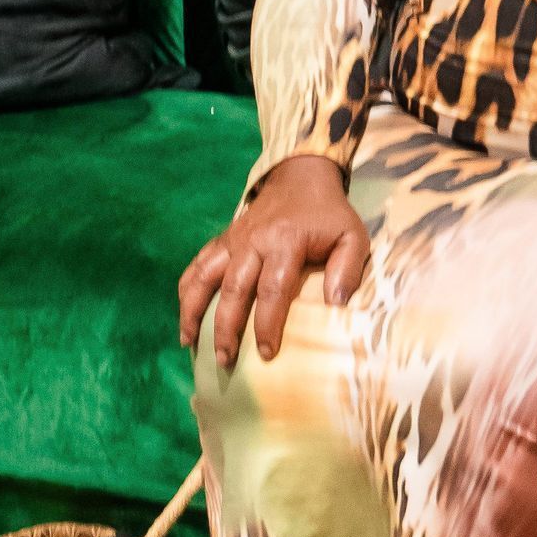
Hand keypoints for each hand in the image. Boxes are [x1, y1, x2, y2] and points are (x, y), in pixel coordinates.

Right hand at [178, 156, 370, 369]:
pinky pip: (197, 265)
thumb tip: (335, 305)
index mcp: (285, 242)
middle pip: (233, 289)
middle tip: (225, 360)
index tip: (267, 354)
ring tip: (188, 342)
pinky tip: (184, 317)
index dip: (267, 324)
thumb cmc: (329, 214)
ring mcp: (233, 240)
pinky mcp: (222, 239)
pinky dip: (186, 290)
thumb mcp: (352, 236)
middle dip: (226, 328)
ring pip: (205, 277)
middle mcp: (253, 241)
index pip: (272, 290)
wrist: (301, 176)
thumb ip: (348, 269)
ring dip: (193, 311)